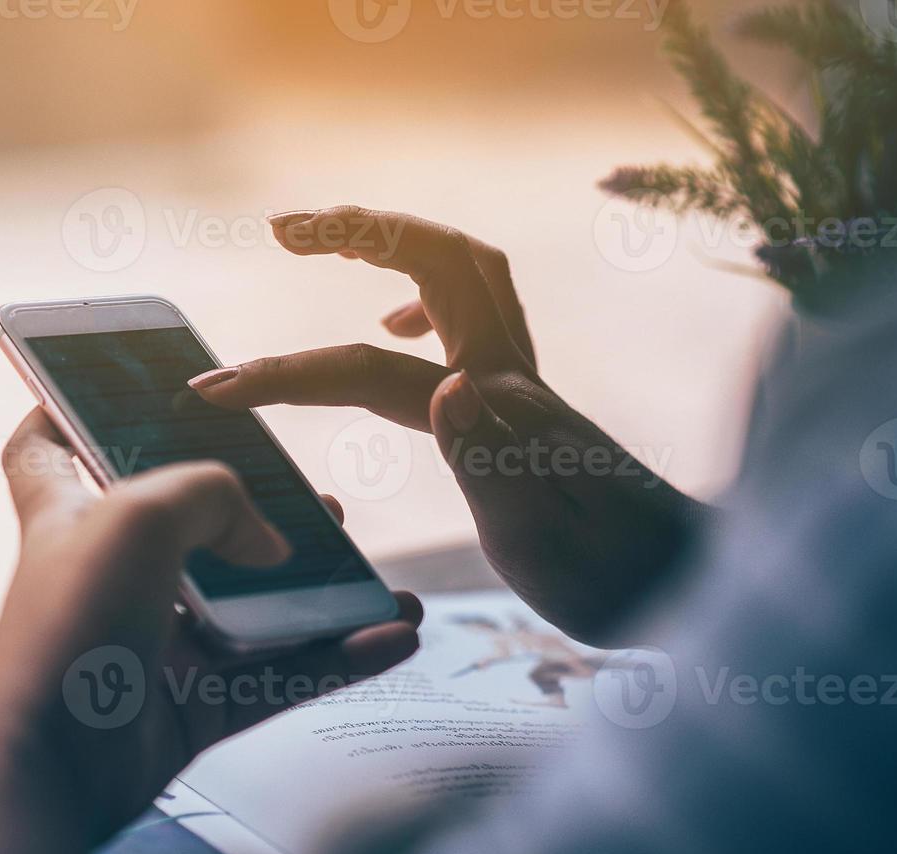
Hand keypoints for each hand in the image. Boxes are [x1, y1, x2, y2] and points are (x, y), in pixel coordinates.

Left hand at [0, 410, 422, 841]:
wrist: (56, 770)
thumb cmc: (69, 630)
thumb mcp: (136, 517)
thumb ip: (213, 496)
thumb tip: (268, 543)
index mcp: (68, 516)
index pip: (47, 448)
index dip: (69, 410)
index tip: (109, 388)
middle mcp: (110, 576)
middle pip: (188, 529)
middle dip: (255, 511)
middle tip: (311, 497)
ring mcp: (152, 646)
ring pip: (248, 609)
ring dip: (316, 590)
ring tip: (372, 571)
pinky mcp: (190, 706)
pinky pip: (279, 674)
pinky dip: (336, 656)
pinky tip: (392, 634)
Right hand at [191, 206, 706, 644]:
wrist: (685, 582)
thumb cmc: (614, 578)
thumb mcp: (543, 537)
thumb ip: (493, 457)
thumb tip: (447, 383)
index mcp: (494, 409)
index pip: (369, 371)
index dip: (284, 375)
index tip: (211, 392)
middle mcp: (508, 375)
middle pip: (436, 259)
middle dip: (355, 230)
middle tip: (283, 228)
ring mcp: (518, 382)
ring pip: (458, 273)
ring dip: (390, 244)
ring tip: (325, 244)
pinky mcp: (522, 400)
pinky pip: (472, 313)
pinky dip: (424, 293)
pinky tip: (398, 328)